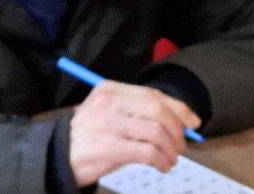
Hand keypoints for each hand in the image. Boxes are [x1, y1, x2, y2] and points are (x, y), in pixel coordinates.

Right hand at [69, 80, 200, 186]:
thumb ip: (138, 110)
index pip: (152, 94)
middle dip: (177, 129)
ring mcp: (108, 124)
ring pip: (156, 132)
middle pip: (157, 110)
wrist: (60, 153)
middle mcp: (109, 102)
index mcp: (110, 89)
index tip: (193, 121)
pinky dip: (162, 160)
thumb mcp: (110, 111)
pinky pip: (148, 153)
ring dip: (171, 149)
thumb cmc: (91, 132)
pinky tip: (162, 165)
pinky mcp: (109, 148)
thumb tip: (179, 119)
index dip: (178, 108)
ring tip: (171, 158)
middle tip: (181, 144)